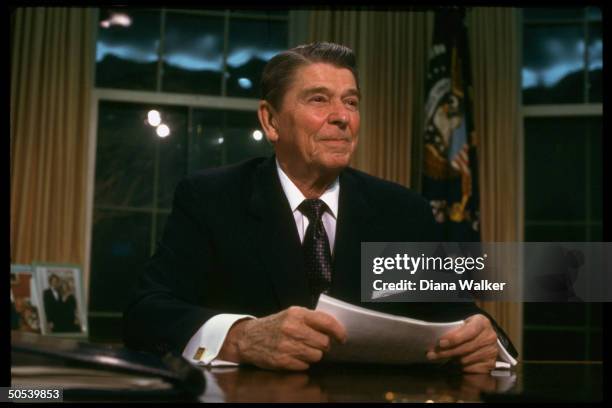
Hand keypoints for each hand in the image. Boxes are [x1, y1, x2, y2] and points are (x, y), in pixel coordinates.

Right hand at [219, 306, 346, 370]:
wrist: (247, 338)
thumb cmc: (273, 326)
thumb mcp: (290, 315)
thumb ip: (310, 319)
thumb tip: (334, 329)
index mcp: (297, 314)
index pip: (327, 322)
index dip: (339, 331)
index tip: (342, 338)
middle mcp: (292, 328)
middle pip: (324, 342)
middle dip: (322, 345)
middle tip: (314, 343)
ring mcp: (287, 345)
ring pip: (316, 355)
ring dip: (312, 355)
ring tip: (301, 349)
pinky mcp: (282, 360)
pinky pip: (305, 365)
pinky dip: (302, 363)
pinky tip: (293, 356)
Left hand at [426, 314, 497, 372]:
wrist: (480, 337)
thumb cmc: (467, 330)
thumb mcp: (461, 324)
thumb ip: (452, 330)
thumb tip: (436, 343)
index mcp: (482, 322)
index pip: (469, 331)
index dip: (454, 338)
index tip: (441, 343)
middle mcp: (489, 337)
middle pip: (465, 348)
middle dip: (446, 352)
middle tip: (432, 354)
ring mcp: (491, 351)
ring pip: (466, 359)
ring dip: (451, 361)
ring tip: (442, 358)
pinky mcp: (490, 364)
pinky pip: (470, 369)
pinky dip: (459, 369)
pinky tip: (453, 365)